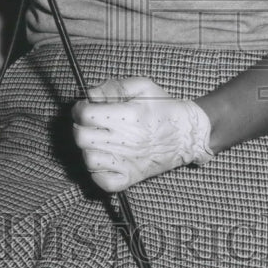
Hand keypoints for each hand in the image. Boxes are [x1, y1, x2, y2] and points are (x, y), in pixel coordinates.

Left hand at [72, 76, 213, 192]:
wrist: (187, 134)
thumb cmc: (164, 108)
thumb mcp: (143, 86)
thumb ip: (114, 86)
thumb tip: (91, 95)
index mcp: (128, 116)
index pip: (86, 115)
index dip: (79, 109)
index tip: (84, 108)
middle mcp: (126, 140)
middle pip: (82, 137)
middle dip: (80, 127)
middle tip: (90, 123)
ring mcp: (128, 161)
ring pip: (89, 159)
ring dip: (89, 148)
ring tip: (99, 140)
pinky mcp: (130, 177)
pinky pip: (102, 181)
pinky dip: (97, 172)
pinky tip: (105, 158)